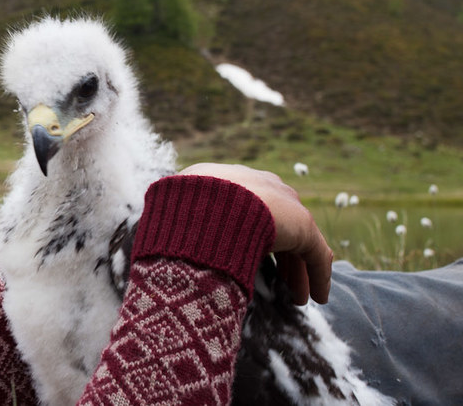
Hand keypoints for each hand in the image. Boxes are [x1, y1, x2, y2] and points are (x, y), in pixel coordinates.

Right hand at [179, 163, 333, 304]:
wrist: (208, 204)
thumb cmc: (181, 209)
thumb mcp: (172, 210)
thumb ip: (180, 220)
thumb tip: (163, 238)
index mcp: (229, 180)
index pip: (247, 210)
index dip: (249, 238)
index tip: (248, 262)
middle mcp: (260, 186)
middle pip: (276, 227)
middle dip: (279, 258)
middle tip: (277, 285)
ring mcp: (283, 204)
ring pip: (297, 243)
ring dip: (297, 272)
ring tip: (296, 299)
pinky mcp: (302, 225)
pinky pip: (315, 254)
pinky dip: (317, 276)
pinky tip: (317, 298)